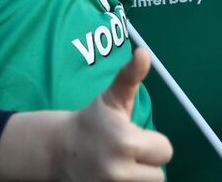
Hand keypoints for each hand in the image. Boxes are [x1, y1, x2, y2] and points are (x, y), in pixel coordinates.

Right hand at [56, 49, 171, 180]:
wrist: (56, 150)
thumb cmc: (92, 122)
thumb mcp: (111, 98)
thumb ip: (130, 76)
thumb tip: (144, 52)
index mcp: (125, 142)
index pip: (165, 151)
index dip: (152, 143)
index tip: (134, 138)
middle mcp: (118, 171)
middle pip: (159, 175)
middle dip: (146, 164)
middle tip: (126, 153)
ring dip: (138, 178)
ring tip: (121, 166)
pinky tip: (115, 178)